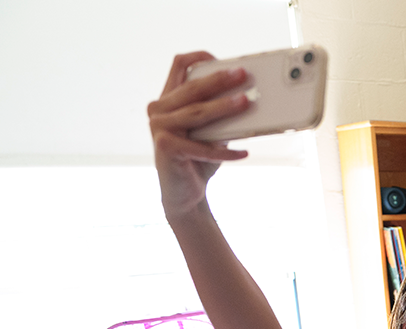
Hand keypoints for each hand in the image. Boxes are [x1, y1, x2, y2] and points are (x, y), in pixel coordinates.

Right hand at [147, 52, 251, 219]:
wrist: (185, 193)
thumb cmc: (199, 159)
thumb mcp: (211, 132)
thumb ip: (219, 115)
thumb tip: (246, 99)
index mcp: (168, 99)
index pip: (179, 66)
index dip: (199, 58)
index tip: (223, 60)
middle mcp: (158, 109)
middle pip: (192, 88)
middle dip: (219, 80)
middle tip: (243, 75)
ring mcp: (158, 127)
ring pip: (197, 112)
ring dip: (224, 108)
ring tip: (247, 103)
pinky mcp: (165, 146)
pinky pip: (201, 146)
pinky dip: (224, 152)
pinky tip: (243, 153)